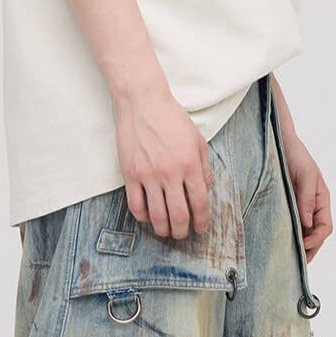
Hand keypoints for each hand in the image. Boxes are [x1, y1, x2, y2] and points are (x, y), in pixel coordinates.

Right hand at [113, 90, 212, 239]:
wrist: (143, 102)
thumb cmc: (172, 118)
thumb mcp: (197, 139)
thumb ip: (204, 166)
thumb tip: (206, 190)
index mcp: (190, 164)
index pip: (200, 203)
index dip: (202, 221)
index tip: (201, 228)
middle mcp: (170, 173)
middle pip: (178, 215)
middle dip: (182, 231)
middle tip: (182, 234)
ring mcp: (148, 175)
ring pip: (157, 215)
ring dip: (163, 229)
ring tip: (166, 231)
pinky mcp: (130, 174)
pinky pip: (135, 205)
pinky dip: (143, 217)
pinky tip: (148, 217)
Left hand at [281, 130, 332, 260]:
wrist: (279, 143)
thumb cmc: (296, 155)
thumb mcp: (305, 175)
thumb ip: (307, 198)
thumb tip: (307, 224)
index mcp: (321, 201)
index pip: (325, 227)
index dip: (316, 240)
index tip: (303, 246)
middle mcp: (312, 207)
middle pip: (315, 236)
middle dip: (308, 250)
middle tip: (295, 263)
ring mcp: (298, 208)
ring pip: (302, 233)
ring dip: (298, 246)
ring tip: (286, 258)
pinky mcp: (285, 206)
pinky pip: (289, 225)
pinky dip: (286, 236)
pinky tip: (278, 243)